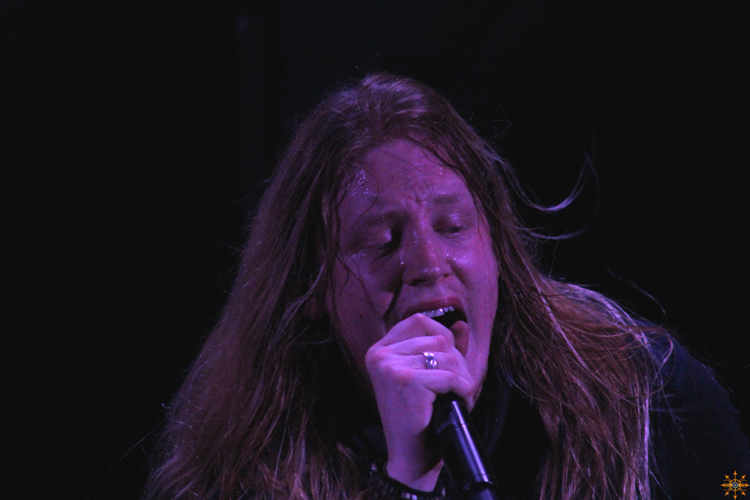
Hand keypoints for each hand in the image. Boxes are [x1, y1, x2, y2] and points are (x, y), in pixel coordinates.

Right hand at [364, 313, 478, 490]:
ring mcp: (390, 366)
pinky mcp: (406, 381)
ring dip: (462, 377)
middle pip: (438, 338)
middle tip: (456, 387)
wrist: (411, 458)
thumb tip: (461, 324)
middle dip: (457, 362)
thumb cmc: (420, 418)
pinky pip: (451, 376)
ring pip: (447, 356)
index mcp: (379, 350)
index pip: (418, 321)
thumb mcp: (428, 376)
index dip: (442, 335)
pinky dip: (463, 390)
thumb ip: (443, 349)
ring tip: (457, 396)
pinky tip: (457, 403)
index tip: (449, 361)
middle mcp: (380, 355)